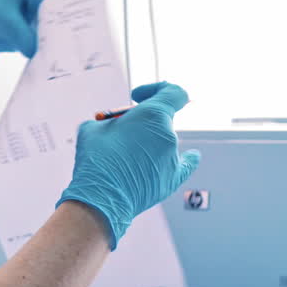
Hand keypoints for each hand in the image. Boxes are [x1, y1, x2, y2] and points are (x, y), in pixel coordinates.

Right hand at [58, 82, 200, 249]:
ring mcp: (174, 158)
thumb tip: (116, 126)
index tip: (137, 97)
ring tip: (124, 156)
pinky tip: (193, 156)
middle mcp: (169, 134)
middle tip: (121, 128)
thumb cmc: (95, 158)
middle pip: (163, 118)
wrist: (101, 197)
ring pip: (165, 141)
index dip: (156, 89)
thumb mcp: (93, 126)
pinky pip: (186, 163)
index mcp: (153, 114)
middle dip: (143, 120)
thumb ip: (111, 119)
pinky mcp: (174, 179)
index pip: (172, 92)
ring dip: (149, 141)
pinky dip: (187, 158)